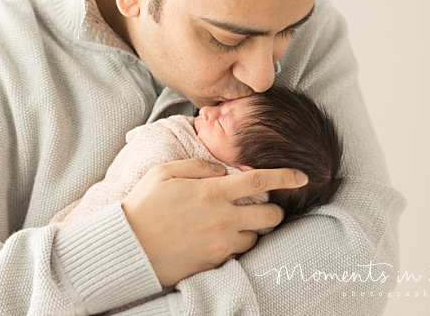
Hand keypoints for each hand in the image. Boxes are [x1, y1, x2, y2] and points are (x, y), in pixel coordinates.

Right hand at [121, 158, 308, 287]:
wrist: (127, 248)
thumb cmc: (143, 205)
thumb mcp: (165, 172)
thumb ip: (198, 166)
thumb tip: (222, 171)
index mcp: (211, 192)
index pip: (260, 181)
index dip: (285, 176)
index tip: (302, 175)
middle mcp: (222, 218)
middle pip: (271, 215)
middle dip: (274, 209)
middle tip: (262, 205)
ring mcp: (220, 244)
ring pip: (256, 236)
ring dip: (251, 228)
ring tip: (231, 222)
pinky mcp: (214, 262)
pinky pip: (237, 252)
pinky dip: (235, 243)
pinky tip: (217, 236)